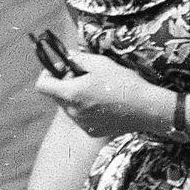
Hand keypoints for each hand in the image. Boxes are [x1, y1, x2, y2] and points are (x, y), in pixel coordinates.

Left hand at [35, 52, 171, 141]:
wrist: (147, 109)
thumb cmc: (123, 83)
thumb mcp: (99, 63)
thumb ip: (77, 58)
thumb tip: (66, 57)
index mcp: (71, 94)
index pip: (42, 86)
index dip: (47, 74)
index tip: (60, 67)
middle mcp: (73, 112)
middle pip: (56, 95)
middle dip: (64, 83)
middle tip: (82, 74)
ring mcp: (82, 124)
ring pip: (68, 106)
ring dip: (75, 96)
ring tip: (96, 89)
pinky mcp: (92, 132)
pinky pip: (80, 117)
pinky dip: (85, 108)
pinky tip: (104, 103)